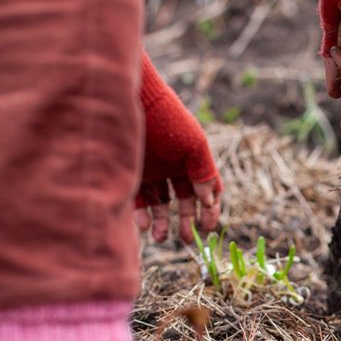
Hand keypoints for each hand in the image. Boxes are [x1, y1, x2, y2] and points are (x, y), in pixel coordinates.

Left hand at [136, 52, 221, 243]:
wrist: (131, 100)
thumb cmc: (168, 119)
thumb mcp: (194, 146)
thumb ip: (204, 173)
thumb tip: (209, 200)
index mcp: (193, 160)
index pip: (207, 189)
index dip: (210, 209)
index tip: (208, 228)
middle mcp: (173, 166)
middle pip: (184, 200)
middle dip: (186, 221)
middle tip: (187, 240)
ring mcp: (152, 170)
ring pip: (159, 203)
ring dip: (162, 222)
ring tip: (162, 238)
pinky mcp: (131, 171)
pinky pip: (137, 199)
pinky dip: (142, 214)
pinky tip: (145, 225)